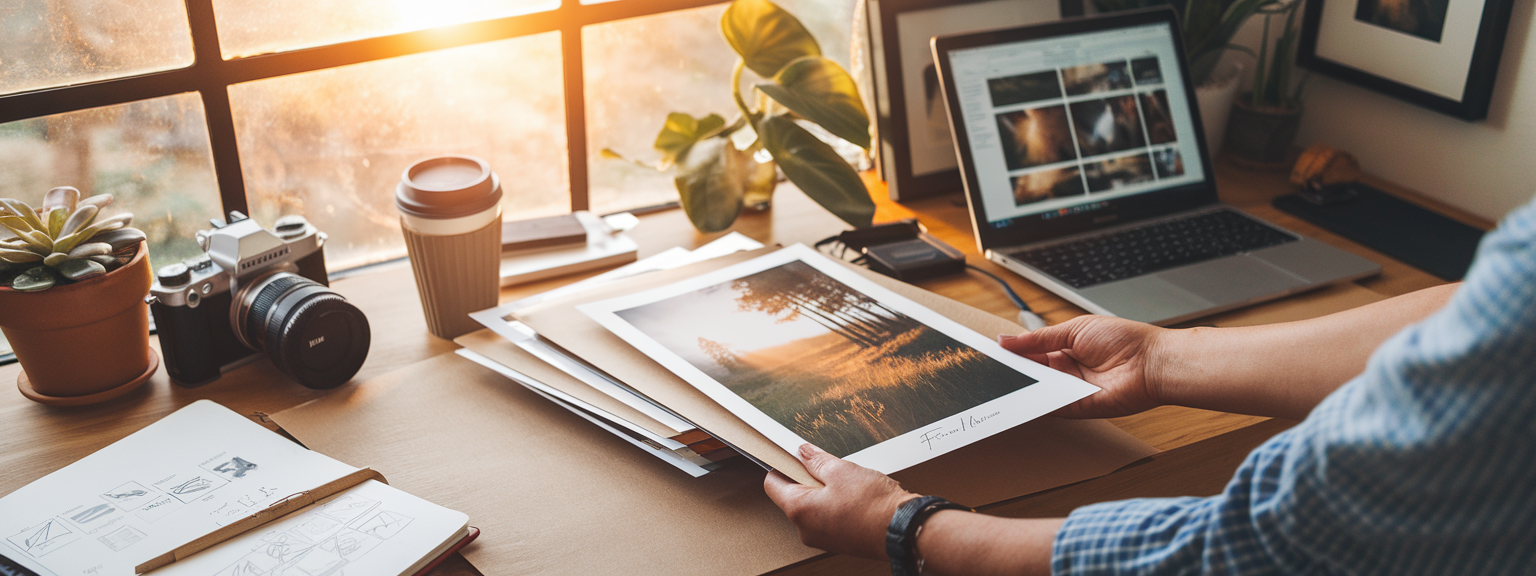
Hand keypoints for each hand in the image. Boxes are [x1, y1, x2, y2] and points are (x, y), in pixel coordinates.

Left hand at [763, 444, 917, 559]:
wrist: (904, 530)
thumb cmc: (873, 505)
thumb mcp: (841, 471)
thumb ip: (817, 460)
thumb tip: (803, 453)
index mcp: (799, 511)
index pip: (772, 484)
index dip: (781, 466)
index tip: (792, 455)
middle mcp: (806, 529)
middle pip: (794, 496)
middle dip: (808, 478)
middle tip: (827, 465)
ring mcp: (823, 538)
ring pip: (814, 507)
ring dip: (825, 491)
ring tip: (847, 482)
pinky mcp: (840, 541)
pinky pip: (829, 518)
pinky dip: (837, 504)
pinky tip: (856, 496)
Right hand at [999, 315, 1167, 417]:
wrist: (1152, 361)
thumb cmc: (1124, 339)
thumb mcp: (1074, 329)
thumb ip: (1038, 339)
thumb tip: (1007, 340)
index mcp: (1065, 347)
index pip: (1030, 352)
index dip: (1012, 353)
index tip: (991, 353)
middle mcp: (1067, 369)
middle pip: (1031, 372)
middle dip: (1012, 371)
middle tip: (990, 370)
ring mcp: (1072, 389)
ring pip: (1038, 390)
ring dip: (1022, 387)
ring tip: (1000, 382)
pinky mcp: (1079, 407)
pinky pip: (1052, 407)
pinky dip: (1037, 404)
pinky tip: (1021, 397)